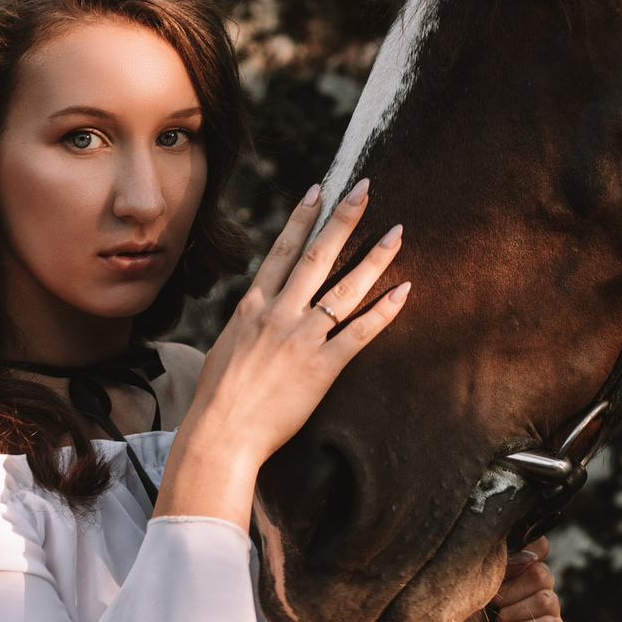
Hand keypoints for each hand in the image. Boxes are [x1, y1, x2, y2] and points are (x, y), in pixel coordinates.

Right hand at [154, 179, 408, 524]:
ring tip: (397, 232)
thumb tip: (254, 317)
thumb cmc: (216, 399)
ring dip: (374, 257)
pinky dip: (385, 311)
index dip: (302, 218)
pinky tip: (405, 290)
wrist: (220, 433)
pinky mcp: (322, 367)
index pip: (282, 251)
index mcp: (252, 307)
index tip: (319, 189)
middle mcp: (279, 314)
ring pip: (345, 287)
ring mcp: (302, 338)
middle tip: (365, 188)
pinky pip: (360, 332)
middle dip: (343, 218)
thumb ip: (246, 327)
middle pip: (317, 256)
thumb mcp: (225, 348)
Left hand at [356, 540, 566, 621]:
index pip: (539, 548)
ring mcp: (541, 618)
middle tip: (492, 605)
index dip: (526, 553)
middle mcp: (530, 593)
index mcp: (513, 573)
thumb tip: (536, 548)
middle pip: (543, 574)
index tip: (504, 567)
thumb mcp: (474, 581)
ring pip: (549, 599)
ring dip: (517, 612)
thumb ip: (504, 559)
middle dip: (513, 590)